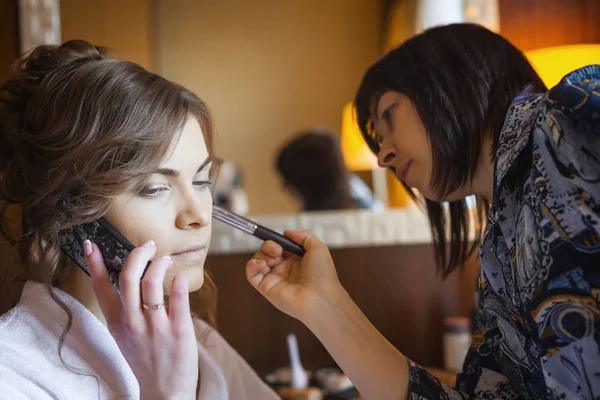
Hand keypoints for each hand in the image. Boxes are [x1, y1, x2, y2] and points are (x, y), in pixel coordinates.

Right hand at [85, 240, 197, 399]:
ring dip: (160, 264)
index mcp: (117, 323)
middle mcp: (133, 323)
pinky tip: (180, 277)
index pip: (101, 288)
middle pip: (128, 278)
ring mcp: (156, 327)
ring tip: (166, 260)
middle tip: (149, 245)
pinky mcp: (179, 330)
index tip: (91, 244)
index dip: (95, 264)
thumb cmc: (146, 359)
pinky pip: (179, 298)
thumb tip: (128, 278)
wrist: (165, 391)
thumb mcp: (125, 336)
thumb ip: (124, 310)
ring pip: (152, 283)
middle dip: (138, 254)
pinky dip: (180, 282)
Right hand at [245, 230, 344, 321]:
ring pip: (258, 260)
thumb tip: (286, 232)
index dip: (277, 240)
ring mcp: (274, 277)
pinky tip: (262, 264)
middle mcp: (284, 268)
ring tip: (274, 259)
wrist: (320, 297)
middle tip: (278, 251)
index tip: (279, 240)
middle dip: (269, 246)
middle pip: (267, 250)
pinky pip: (251, 274)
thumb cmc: (322, 274)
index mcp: (295, 259)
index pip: (279, 245)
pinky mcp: (266, 287)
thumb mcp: (318, 248)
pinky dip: (251, 265)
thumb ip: (303, 235)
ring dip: (262, 254)